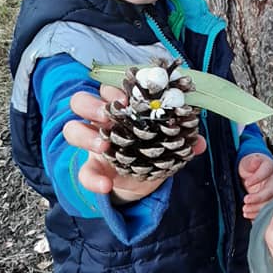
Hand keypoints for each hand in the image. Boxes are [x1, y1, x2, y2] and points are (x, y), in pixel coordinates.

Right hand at [63, 85, 205, 202]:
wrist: (142, 182)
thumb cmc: (153, 149)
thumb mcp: (169, 141)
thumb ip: (183, 138)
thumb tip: (200, 143)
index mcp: (121, 107)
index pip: (109, 87)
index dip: (115, 87)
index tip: (128, 94)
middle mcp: (101, 121)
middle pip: (81, 101)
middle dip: (91, 103)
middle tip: (108, 113)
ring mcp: (92, 144)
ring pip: (72, 130)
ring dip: (85, 135)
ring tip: (104, 145)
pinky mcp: (92, 168)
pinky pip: (83, 172)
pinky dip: (93, 180)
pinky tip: (106, 185)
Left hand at [238, 153, 272, 219]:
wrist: (250, 173)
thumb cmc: (249, 165)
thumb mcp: (247, 160)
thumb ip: (251, 162)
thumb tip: (255, 161)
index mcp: (269, 167)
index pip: (266, 172)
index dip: (257, 178)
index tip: (246, 183)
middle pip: (270, 191)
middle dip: (258, 198)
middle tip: (245, 200)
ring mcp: (271, 193)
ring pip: (269, 203)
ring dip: (257, 208)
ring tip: (245, 209)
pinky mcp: (267, 202)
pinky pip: (265, 211)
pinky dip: (256, 214)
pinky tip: (247, 214)